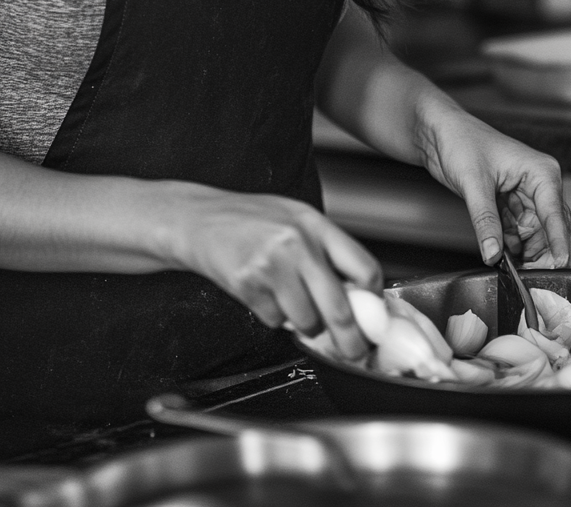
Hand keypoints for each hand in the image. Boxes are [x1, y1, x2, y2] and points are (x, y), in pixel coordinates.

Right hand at [166, 185, 381, 360]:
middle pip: (340, 309)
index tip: (372, 314)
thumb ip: (326, 250)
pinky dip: (272, 315)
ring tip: (287, 298)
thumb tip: (357, 295)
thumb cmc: (249, 220)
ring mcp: (271, 264)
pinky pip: (274, 320)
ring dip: (302, 324)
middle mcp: (297, 242)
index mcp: (315, 224)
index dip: (373, 299)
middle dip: (351, 341)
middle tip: (354, 352)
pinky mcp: (248, 284)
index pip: (363, 268)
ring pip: (306, 321)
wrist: (198, 219)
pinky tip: (262, 291)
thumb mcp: (295, 219)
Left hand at [416, 98, 570, 268]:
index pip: (555, 214)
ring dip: (523, 250)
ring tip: (510, 266)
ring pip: (532, 233)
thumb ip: (486, 221)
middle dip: (539, 251)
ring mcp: (523, 194)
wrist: (436, 131)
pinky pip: (515, 230)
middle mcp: (537, 183)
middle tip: (525, 273)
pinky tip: (499, 252)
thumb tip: (493, 253)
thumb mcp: (474, 183)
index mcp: (540, 171)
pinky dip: (509, 243)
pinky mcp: (507, 202)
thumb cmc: (459, 139)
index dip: (559, 242)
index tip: (560, 264)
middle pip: (549, 228)